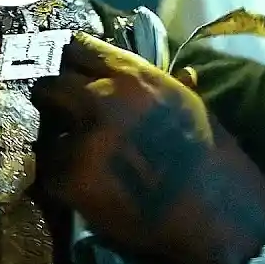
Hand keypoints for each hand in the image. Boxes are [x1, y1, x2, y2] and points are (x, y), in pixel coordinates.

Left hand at [32, 33, 264, 263]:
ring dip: (57, 147)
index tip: (71, 76)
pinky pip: (49, 175)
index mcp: (131, 75)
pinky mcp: (71, 178)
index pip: (79, 49)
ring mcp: (82, 138)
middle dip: (53, 103)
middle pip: (50, 86)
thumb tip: (184, 72)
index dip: (72, 64)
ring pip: (46, 135)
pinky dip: (61, 185)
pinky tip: (81, 192)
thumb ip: (170, 87)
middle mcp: (100, 98)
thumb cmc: (215, 159)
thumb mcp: (193, 108)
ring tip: (76, 164)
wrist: (218, 213)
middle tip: (61, 120)